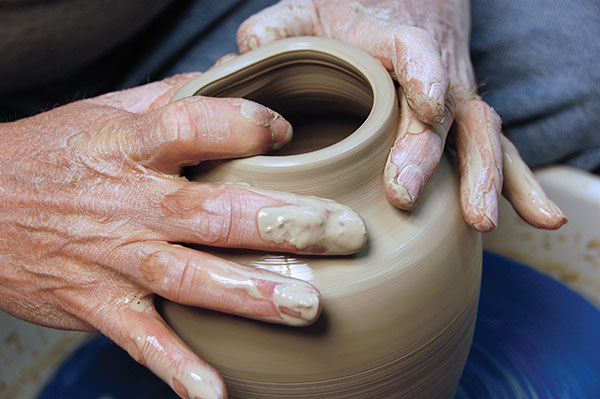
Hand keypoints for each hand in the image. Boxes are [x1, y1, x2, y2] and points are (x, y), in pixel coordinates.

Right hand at [0, 74, 365, 397]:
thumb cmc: (54, 154)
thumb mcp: (107, 112)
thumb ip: (175, 96)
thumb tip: (234, 73)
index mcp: (134, 146)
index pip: (198, 126)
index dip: (246, 125)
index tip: (286, 131)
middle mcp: (131, 204)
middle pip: (214, 212)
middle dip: (281, 223)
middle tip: (343, 233)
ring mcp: (116, 259)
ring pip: (190, 277)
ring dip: (250, 293)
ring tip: (306, 306)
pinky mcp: (99, 304)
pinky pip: (142, 340)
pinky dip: (177, 369)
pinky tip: (214, 395)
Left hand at [237, 0, 566, 230]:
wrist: (401, 4)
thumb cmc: (349, 14)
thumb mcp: (307, 11)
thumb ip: (277, 30)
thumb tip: (241, 59)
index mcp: (398, 42)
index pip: (418, 53)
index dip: (427, 77)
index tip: (429, 105)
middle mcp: (439, 76)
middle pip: (447, 114)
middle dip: (432, 157)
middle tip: (405, 195)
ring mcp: (458, 105)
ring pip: (484, 139)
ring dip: (489, 180)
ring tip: (484, 223)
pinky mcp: (465, 128)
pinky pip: (500, 156)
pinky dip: (521, 186)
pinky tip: (541, 218)